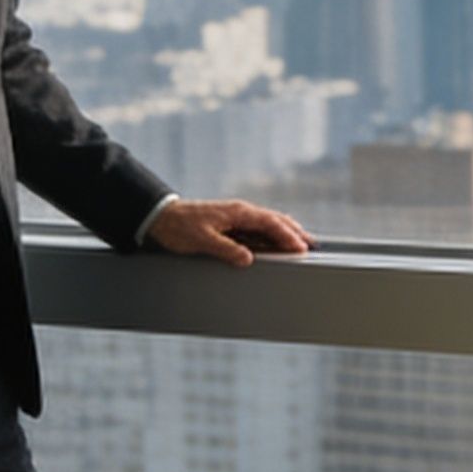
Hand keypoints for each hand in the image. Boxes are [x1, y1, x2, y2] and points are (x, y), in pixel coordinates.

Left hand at [145, 199, 312, 265]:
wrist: (161, 217)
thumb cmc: (179, 227)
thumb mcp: (201, 241)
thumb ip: (226, 249)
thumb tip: (248, 259)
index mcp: (238, 212)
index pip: (271, 223)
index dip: (288, 236)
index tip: (302, 249)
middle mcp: (241, 212)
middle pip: (275, 220)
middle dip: (294, 232)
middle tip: (312, 245)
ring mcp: (237, 217)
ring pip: (268, 223)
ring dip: (286, 232)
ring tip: (301, 243)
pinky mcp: (231, 223)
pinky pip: (258, 228)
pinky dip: (272, 234)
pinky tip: (275, 243)